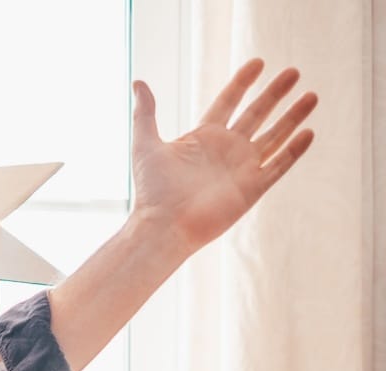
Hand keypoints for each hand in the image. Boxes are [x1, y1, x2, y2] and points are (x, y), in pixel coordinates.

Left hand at [131, 58, 317, 254]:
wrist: (164, 226)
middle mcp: (226, 150)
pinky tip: (309, 132)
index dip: (243, 82)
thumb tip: (138, 82)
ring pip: (274, 137)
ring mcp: (241, 169)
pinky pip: (278, 166)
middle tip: (294, 72)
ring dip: (293, 117)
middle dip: (275, 93)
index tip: (258, 62)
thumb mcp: (146, 144)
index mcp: (203, 137)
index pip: (228, 102)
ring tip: (312, 95)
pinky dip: (294, 151)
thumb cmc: (152, 190)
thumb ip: (145, 114)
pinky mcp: (252, 189)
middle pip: (257, 115)